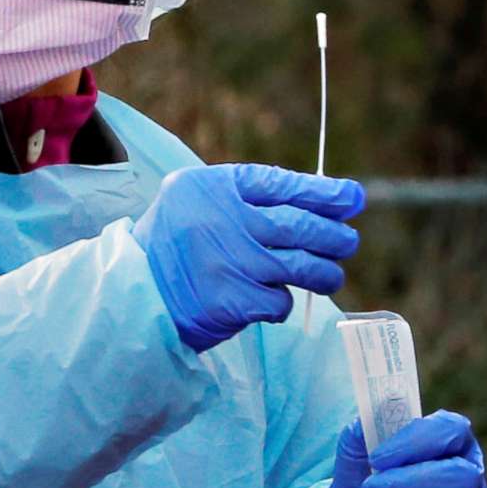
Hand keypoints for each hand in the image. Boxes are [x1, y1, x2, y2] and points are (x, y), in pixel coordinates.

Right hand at [131, 164, 363, 351]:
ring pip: (300, 265)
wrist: (134, 294)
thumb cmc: (173, 247)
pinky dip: (282, 302)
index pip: (280, 184)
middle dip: (332, 235)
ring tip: (330, 275)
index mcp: (211, 187)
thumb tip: (322, 204)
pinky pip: (279, 301)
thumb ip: (246, 199)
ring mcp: (228, 262)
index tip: (352, 198)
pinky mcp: (232, 301)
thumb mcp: (196, 204)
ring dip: (325, 272)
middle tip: (348, 241)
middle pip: (299, 225)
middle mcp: (221, 219)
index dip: (322, 192)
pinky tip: (271, 300)